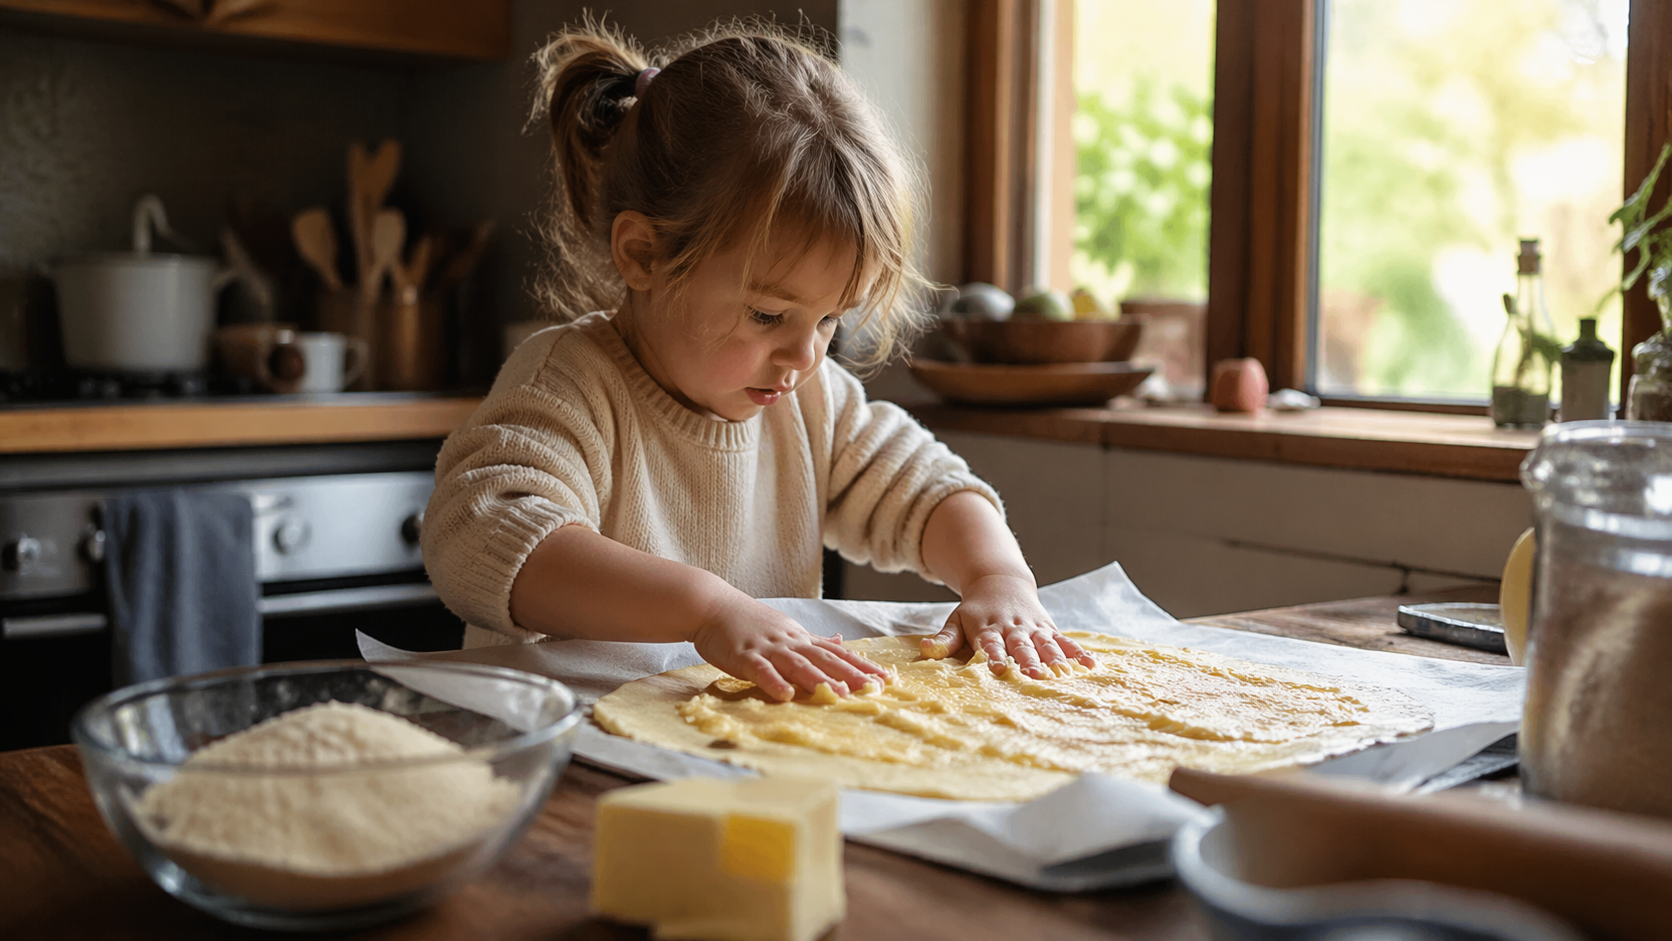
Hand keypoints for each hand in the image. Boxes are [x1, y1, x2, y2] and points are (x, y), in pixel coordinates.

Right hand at [692, 591, 889, 700]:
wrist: (712, 605)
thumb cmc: (748, 621)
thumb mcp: (786, 628)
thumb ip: (813, 640)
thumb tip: (842, 642)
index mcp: (800, 638)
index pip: (837, 653)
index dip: (861, 665)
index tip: (884, 678)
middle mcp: (789, 642)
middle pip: (824, 659)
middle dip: (850, 675)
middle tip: (874, 689)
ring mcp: (767, 648)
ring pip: (797, 665)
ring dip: (820, 680)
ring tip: (841, 695)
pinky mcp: (744, 656)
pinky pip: (761, 671)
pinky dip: (774, 682)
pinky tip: (785, 696)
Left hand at [921, 573, 1095, 678]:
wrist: (1000, 582)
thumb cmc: (975, 611)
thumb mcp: (956, 620)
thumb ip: (944, 639)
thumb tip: (924, 650)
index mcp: (988, 628)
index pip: (991, 644)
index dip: (995, 656)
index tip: (1000, 669)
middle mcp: (1012, 628)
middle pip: (1021, 646)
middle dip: (1028, 661)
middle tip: (1034, 676)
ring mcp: (1033, 628)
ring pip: (1045, 644)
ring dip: (1055, 659)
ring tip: (1064, 674)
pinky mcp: (1048, 628)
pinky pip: (1065, 641)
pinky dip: (1078, 653)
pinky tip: (1091, 666)